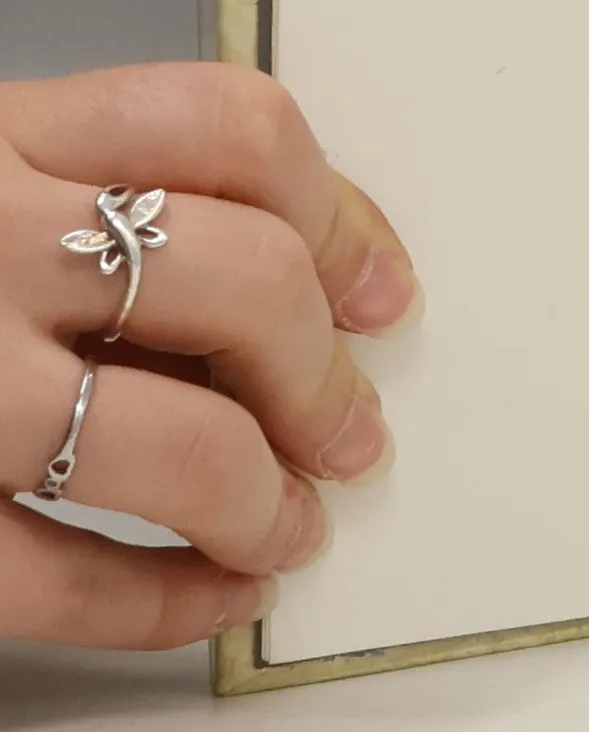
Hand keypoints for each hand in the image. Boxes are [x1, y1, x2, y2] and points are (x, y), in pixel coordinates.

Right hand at [0, 66, 417, 649]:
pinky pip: (63, 584)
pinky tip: (213, 594)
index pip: (227, 129)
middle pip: (238, 281)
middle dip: (323, 370)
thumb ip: (79, 183)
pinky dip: (168, 603)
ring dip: (268, 497)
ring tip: (295, 520)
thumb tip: (312, 270)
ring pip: (174, 445)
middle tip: (352, 422)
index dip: (339, 212)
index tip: (381, 286)